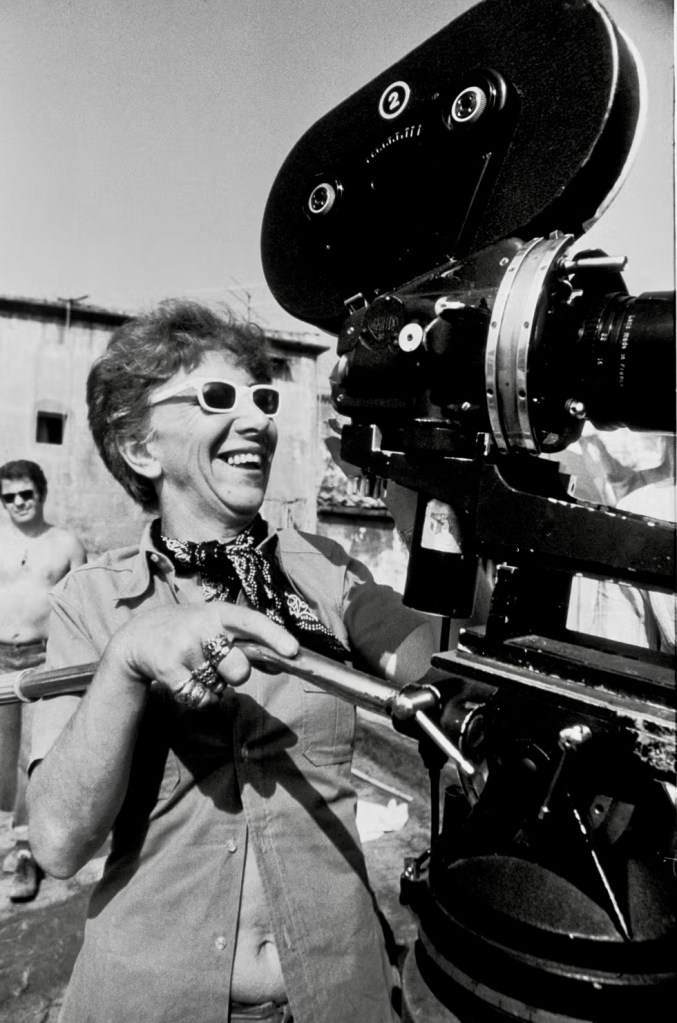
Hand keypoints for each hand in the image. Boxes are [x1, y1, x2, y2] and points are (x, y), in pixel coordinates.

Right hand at [105, 603, 298, 707]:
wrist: (139, 636)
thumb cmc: (190, 631)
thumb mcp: (216, 626)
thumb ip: (248, 643)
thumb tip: (282, 662)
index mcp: (219, 613)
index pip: (251, 620)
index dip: (274, 635)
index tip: (292, 650)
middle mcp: (202, 626)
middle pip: (238, 668)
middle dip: (235, 675)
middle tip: (219, 663)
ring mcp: (183, 647)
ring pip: (218, 687)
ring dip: (212, 686)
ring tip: (196, 667)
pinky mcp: (167, 668)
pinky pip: (200, 699)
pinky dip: (199, 698)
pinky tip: (186, 680)